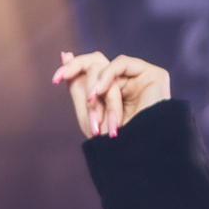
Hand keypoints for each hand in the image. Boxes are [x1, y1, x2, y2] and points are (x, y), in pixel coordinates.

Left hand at [52, 51, 169, 139]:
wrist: (135, 155)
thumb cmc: (112, 143)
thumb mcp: (87, 112)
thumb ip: (77, 84)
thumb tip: (65, 54)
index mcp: (112, 90)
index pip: (89, 69)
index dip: (71, 67)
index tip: (55, 79)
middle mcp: (125, 81)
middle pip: (95, 62)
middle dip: (80, 78)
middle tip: (65, 86)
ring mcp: (139, 77)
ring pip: (104, 66)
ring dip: (94, 88)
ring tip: (91, 107)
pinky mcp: (153, 74)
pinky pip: (121, 63)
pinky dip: (106, 76)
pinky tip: (98, 92)